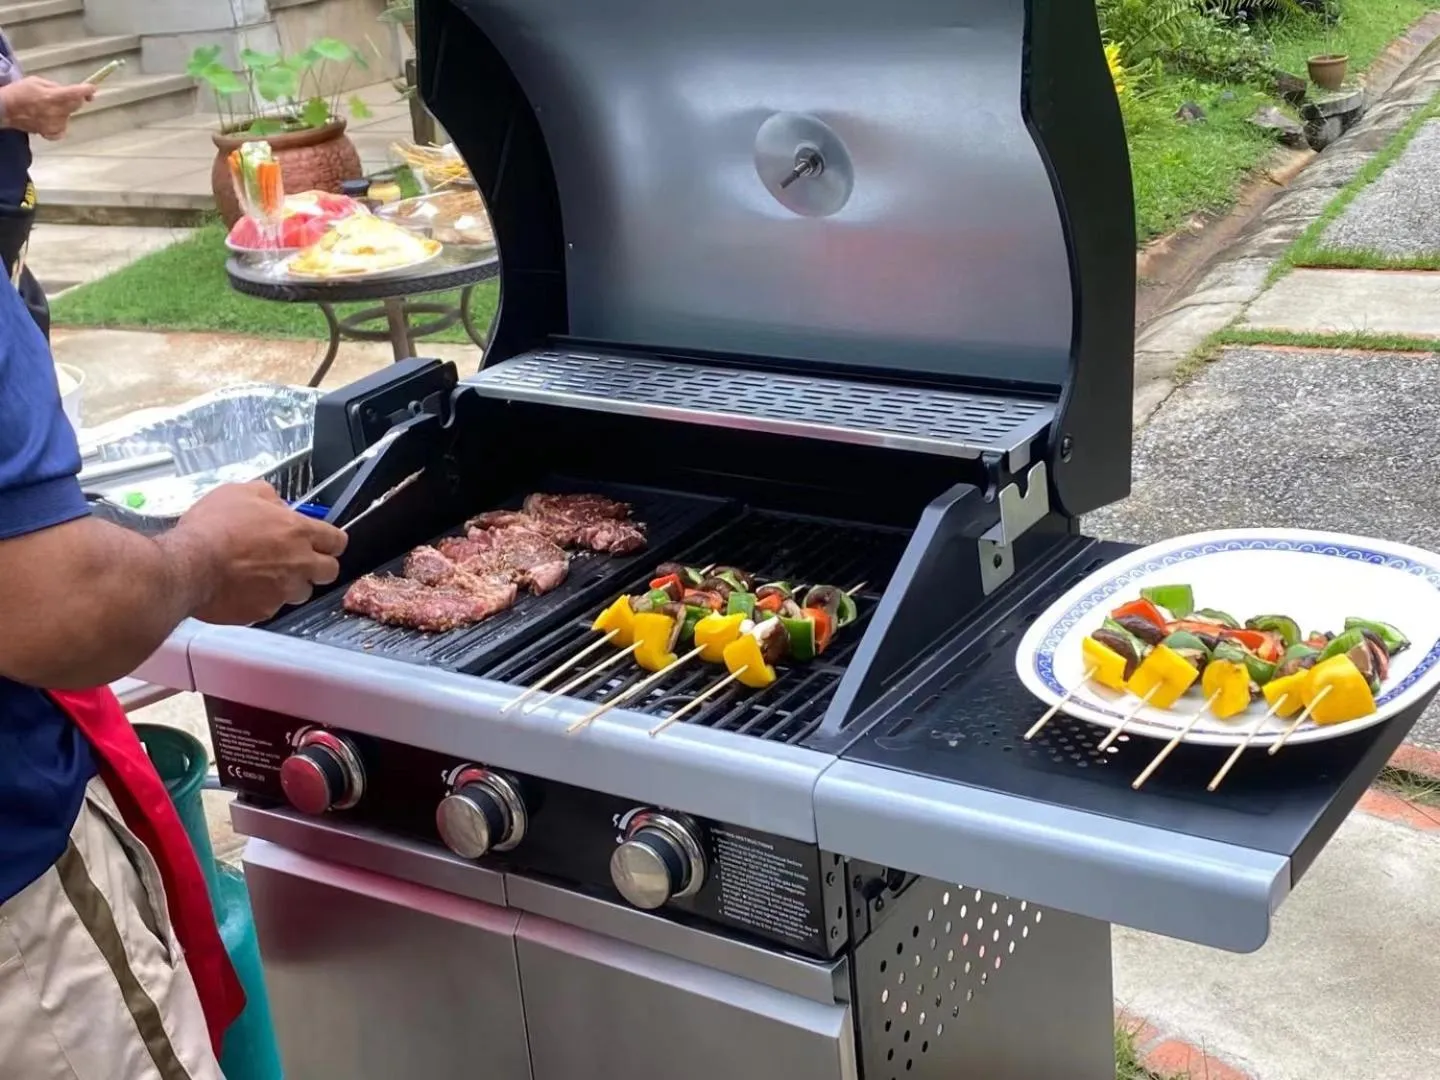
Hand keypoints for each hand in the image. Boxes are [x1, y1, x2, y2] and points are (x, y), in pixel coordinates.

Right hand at [0, 77, 95, 138]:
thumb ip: (55, 86)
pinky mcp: (51, 133)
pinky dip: (59, 124)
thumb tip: (68, 91)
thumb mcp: (36, 81)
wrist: (5, 109)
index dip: (86, 90)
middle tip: (66, 96)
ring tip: (47, 108)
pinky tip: (48, 119)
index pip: (76, 93)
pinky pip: (63, 129)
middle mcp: (57, 112)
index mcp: (53, 96)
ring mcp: (55, 124)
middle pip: (76, 105)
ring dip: (63, 111)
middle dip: (75, 99)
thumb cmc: (19, 92)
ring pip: (69, 116)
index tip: (92, 88)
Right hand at [171, 481, 347, 624]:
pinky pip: (272, 607)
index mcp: (298, 532)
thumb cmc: (212, 526)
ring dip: (290, 585)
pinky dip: (262, 600)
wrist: (188, 565)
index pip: (337, 540)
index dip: (330, 542)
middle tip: (297, 561)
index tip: (322, 542)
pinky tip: (242, 590)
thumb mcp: (239, 493)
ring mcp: (283, 591)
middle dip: (318, 567)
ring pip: (302, 593)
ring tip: (263, 576)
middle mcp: (299, 564)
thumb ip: (267, 496)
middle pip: (329, 572)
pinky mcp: (263, 612)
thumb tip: (278, 504)